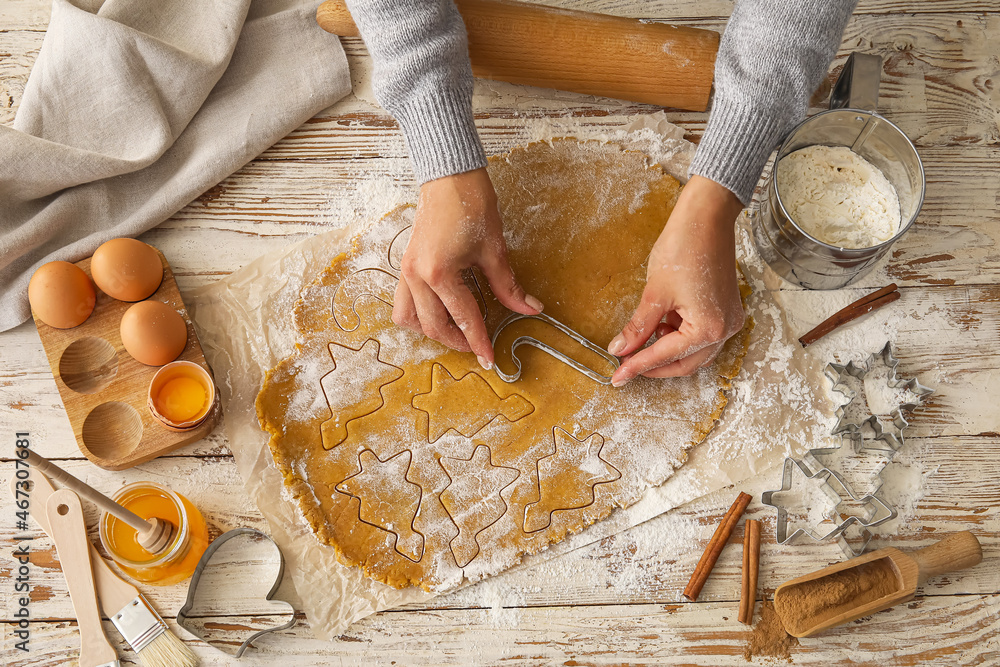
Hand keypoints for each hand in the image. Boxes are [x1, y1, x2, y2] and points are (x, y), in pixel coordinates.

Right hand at [394, 168, 542, 368]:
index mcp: (439, 274)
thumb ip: (508, 285)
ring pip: (409, 318)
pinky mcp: (406, 263)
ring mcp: (406, 270)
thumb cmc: (471, 204)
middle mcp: (416, 276)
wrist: (449, 175)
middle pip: (432, 326)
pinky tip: (439, 311)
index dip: (478, 341)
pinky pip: (405, 300)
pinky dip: (420, 312)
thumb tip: (528, 308)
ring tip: (454, 332)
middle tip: (477, 347)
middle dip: (456, 341)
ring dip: (430, 330)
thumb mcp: (494, 250)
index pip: (462, 318)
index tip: (489, 358)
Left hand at [608, 175, 745, 385]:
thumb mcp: (655, 293)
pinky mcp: (725, 310)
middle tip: (626, 366)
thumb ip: (638, 327)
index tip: (617, 376)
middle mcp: (725, 329)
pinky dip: (680, 337)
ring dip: (667, 351)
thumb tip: (620, 348)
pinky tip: (662, 325)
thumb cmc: (685, 246)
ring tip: (642, 340)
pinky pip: (702, 336)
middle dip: (654, 366)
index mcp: (708, 328)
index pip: (666, 356)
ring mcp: (728, 320)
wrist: (707, 216)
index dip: (637, 366)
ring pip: (694, 353)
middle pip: (685, 364)